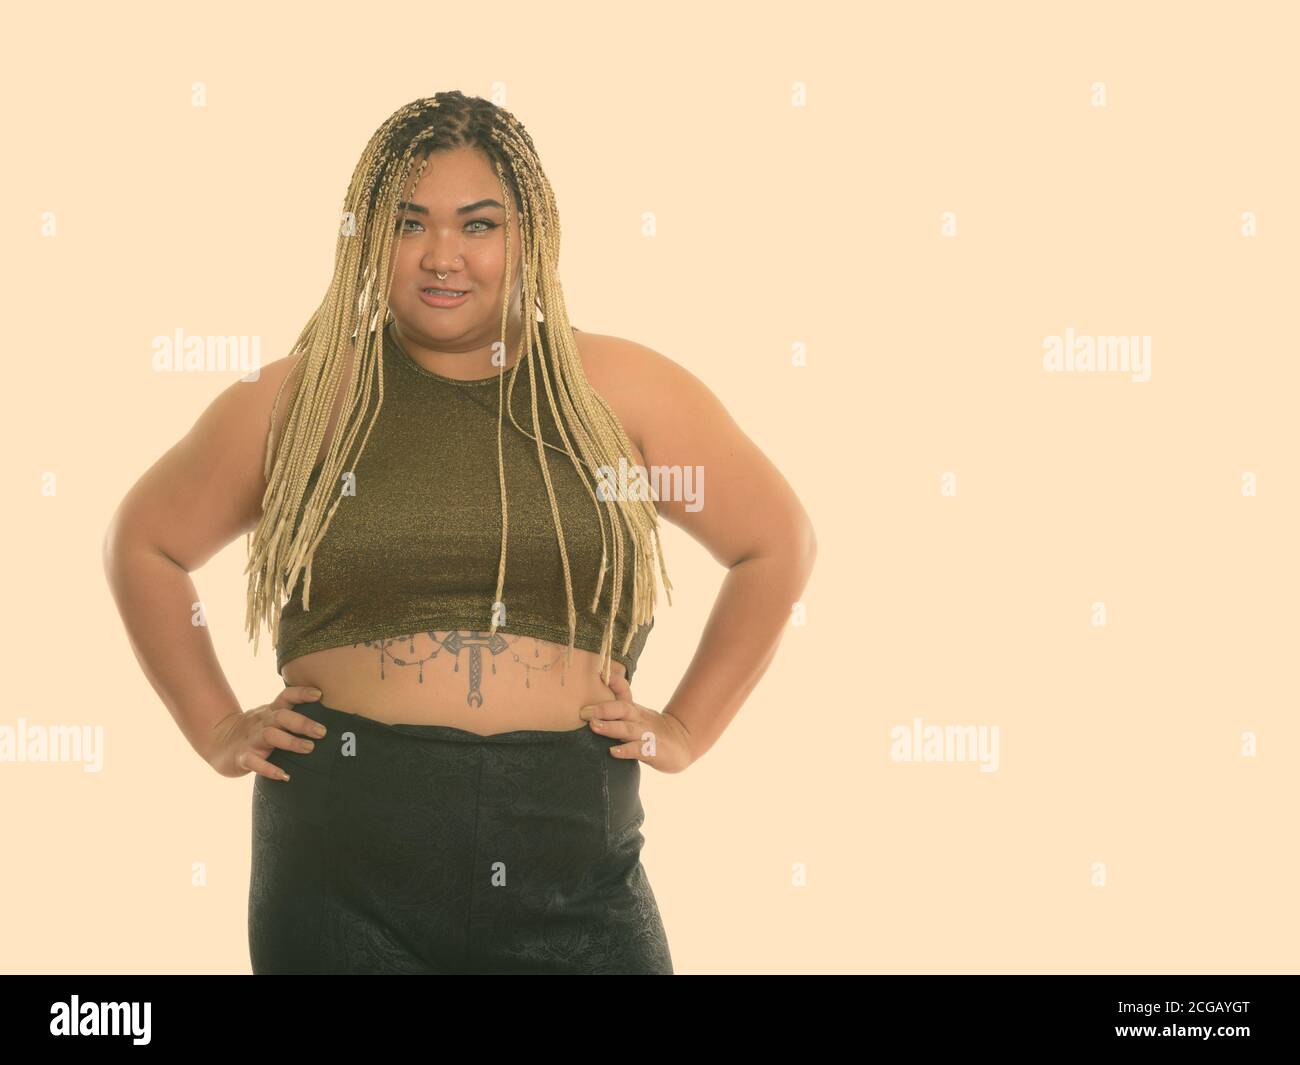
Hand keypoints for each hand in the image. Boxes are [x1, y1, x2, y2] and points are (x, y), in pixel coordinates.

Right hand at [205, 685, 328, 779]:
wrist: (219, 743)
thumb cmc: (256, 731)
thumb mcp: (272, 718)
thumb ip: (292, 716)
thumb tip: (328, 719)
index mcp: (271, 711)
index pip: (286, 697)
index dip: (301, 693)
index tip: (319, 694)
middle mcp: (262, 722)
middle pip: (282, 716)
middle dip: (302, 723)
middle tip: (322, 731)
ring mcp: (251, 739)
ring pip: (270, 735)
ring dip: (290, 741)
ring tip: (309, 748)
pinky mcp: (242, 757)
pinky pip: (253, 762)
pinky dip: (269, 769)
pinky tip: (284, 775)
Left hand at [580, 671, 694, 773]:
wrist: (682, 744)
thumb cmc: (651, 728)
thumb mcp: (636, 712)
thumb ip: (620, 699)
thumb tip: (601, 681)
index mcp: (634, 710)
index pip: (624, 693)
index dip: (613, 683)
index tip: (599, 674)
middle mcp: (639, 719)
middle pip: (622, 709)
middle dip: (603, 709)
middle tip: (584, 711)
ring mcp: (646, 735)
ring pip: (627, 729)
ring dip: (610, 727)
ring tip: (594, 725)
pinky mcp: (652, 751)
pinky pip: (638, 750)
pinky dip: (626, 750)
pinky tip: (613, 752)